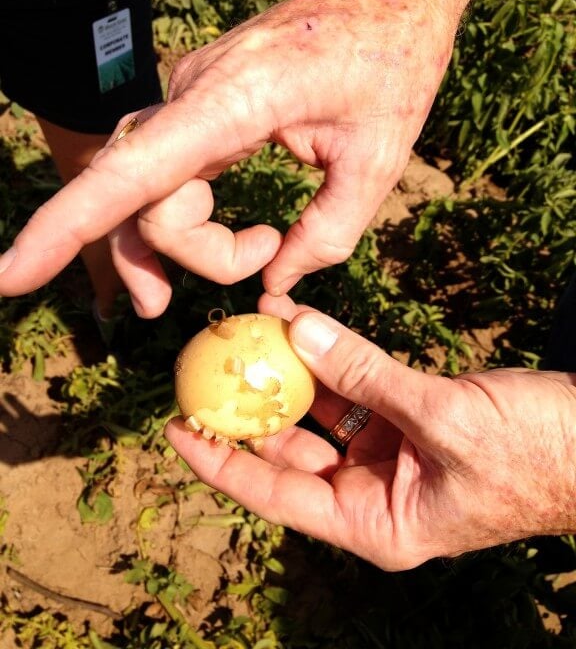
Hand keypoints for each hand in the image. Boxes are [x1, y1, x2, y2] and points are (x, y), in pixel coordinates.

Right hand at [0, 0, 455, 313]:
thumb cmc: (391, 64)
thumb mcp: (377, 161)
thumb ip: (325, 237)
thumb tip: (278, 288)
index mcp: (233, 101)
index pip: (129, 172)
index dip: (63, 227)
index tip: (9, 275)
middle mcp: (192, 96)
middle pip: (143, 199)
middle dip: (195, 252)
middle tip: (271, 253)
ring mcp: (190, 98)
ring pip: (148, 190)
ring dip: (187, 241)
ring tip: (258, 253)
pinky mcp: (201, 106)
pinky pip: (165, 171)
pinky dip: (184, 215)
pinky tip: (222, 237)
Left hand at [165, 296, 575, 570]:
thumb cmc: (535, 453)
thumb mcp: (442, 416)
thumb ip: (365, 373)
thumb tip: (296, 329)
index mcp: (377, 524)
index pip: (278, 496)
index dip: (222, 464)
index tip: (177, 430)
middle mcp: (375, 496)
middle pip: (291, 454)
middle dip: (250, 411)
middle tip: (207, 371)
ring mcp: (390, 458)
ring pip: (320, 417)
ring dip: (289, 377)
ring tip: (248, 337)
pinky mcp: (407, 423)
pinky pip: (352, 392)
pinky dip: (328, 363)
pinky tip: (301, 329)